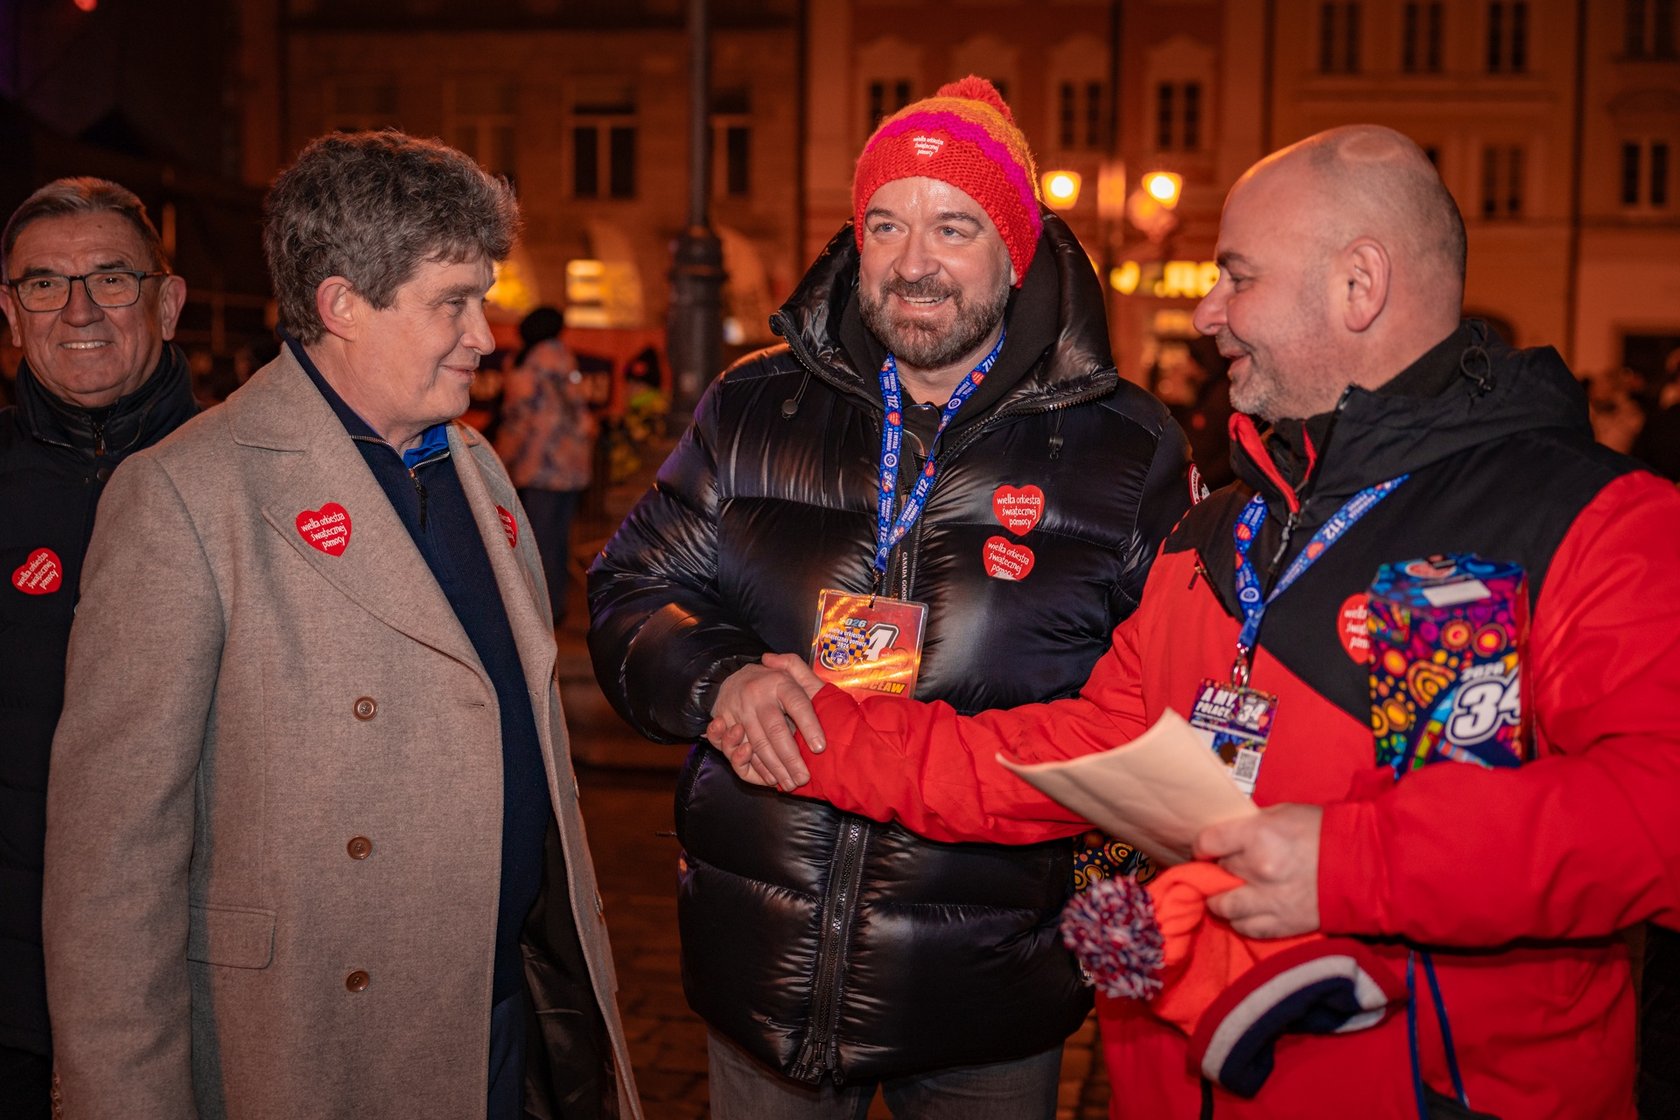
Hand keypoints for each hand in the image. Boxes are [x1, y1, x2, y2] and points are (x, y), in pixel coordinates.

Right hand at [705, 660, 826, 790]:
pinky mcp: (723, 722)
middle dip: (791, 757)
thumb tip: (786, 663)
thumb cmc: (771, 681)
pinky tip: (769, 778)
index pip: (797, 704)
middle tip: (804, 778)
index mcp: (779, 682)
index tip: (820, 748)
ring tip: (790, 783)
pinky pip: (737, 749)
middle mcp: (757, 695)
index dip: (809, 725)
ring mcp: (739, 710)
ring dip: (775, 768)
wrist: (732, 678)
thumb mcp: (788, 670)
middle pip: (776, 730)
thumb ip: (796, 666)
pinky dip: (754, 767)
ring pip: (757, 744)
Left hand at [1195, 804, 1322, 938]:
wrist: (1366, 865)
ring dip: (1222, 900)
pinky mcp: (1282, 924)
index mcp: (1257, 835)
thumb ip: (1252, 826)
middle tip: (1229, 867)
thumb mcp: (1283, 814)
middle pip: (1218, 872)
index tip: (1208, 849)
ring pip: (1223, 907)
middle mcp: (1258, 869)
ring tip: (1230, 894)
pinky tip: (1248, 911)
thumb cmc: (1324, 831)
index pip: (1207, 842)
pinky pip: (1247, 928)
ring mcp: (1269, 900)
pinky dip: (1242, 921)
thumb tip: (1229, 837)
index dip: (1204, 846)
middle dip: (1221, 869)